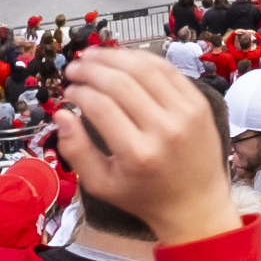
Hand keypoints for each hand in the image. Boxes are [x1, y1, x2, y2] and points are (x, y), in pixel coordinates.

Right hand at [52, 45, 244, 249]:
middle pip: (121, 82)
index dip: (78, 92)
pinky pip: (168, 69)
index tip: (67, 91)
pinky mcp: (200, 103)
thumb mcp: (101, 184)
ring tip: (92, 56)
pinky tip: (122, 58)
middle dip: (91, 69)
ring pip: (145, 68)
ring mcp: (186, 113)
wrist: (196, 204)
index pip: (101, 106)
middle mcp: (164, 129)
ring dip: (114, 56)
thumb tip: (60, 113)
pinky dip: (141, 58)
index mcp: (137, 154)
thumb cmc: (143, 197)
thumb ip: (75, 150)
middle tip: (73, 68)